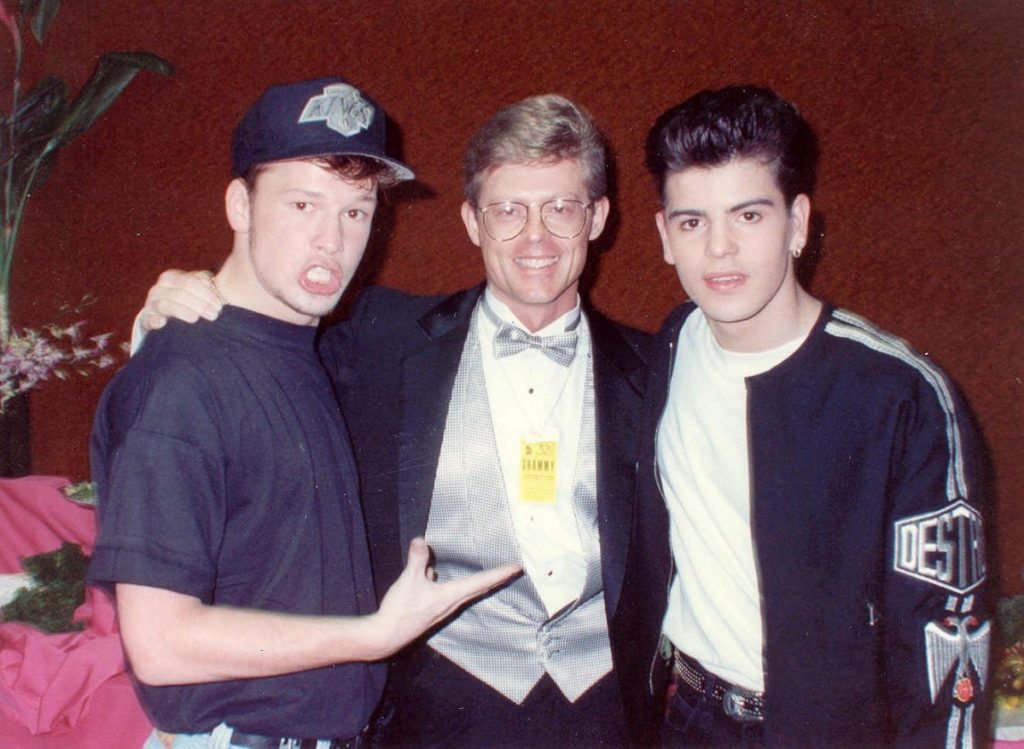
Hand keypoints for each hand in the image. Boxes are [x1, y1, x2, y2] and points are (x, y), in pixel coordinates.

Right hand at [140, 269, 223, 331]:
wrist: (167, 321)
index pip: (189, 282)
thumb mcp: (197, 291)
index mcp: (171, 278)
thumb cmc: (189, 303)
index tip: (219, 305)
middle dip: (199, 304)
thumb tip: (209, 280)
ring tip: (196, 319)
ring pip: (165, 305)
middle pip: (179, 293)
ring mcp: (150, 304)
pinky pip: (148, 319)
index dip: (206, 294)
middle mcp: (158, 289)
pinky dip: (155, 320)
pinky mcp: (145, 321)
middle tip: (214, 315)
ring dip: (183, 311)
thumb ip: (204, 283)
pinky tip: (163, 323)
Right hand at [371, 538, 519, 657]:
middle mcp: (451, 602)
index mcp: (451, 595)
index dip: (499, 574)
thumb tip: (421, 541)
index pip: (481, 582)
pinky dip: (450, 582)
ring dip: (476, 581)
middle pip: (479, 587)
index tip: (517, 568)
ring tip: (487, 574)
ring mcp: (442, 607)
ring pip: (463, 590)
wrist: (386, 635)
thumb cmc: (401, 610)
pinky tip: (434, 574)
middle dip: (496, 578)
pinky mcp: (432, 609)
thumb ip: (417, 559)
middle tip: (512, 570)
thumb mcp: (409, 579)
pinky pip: (447, 591)